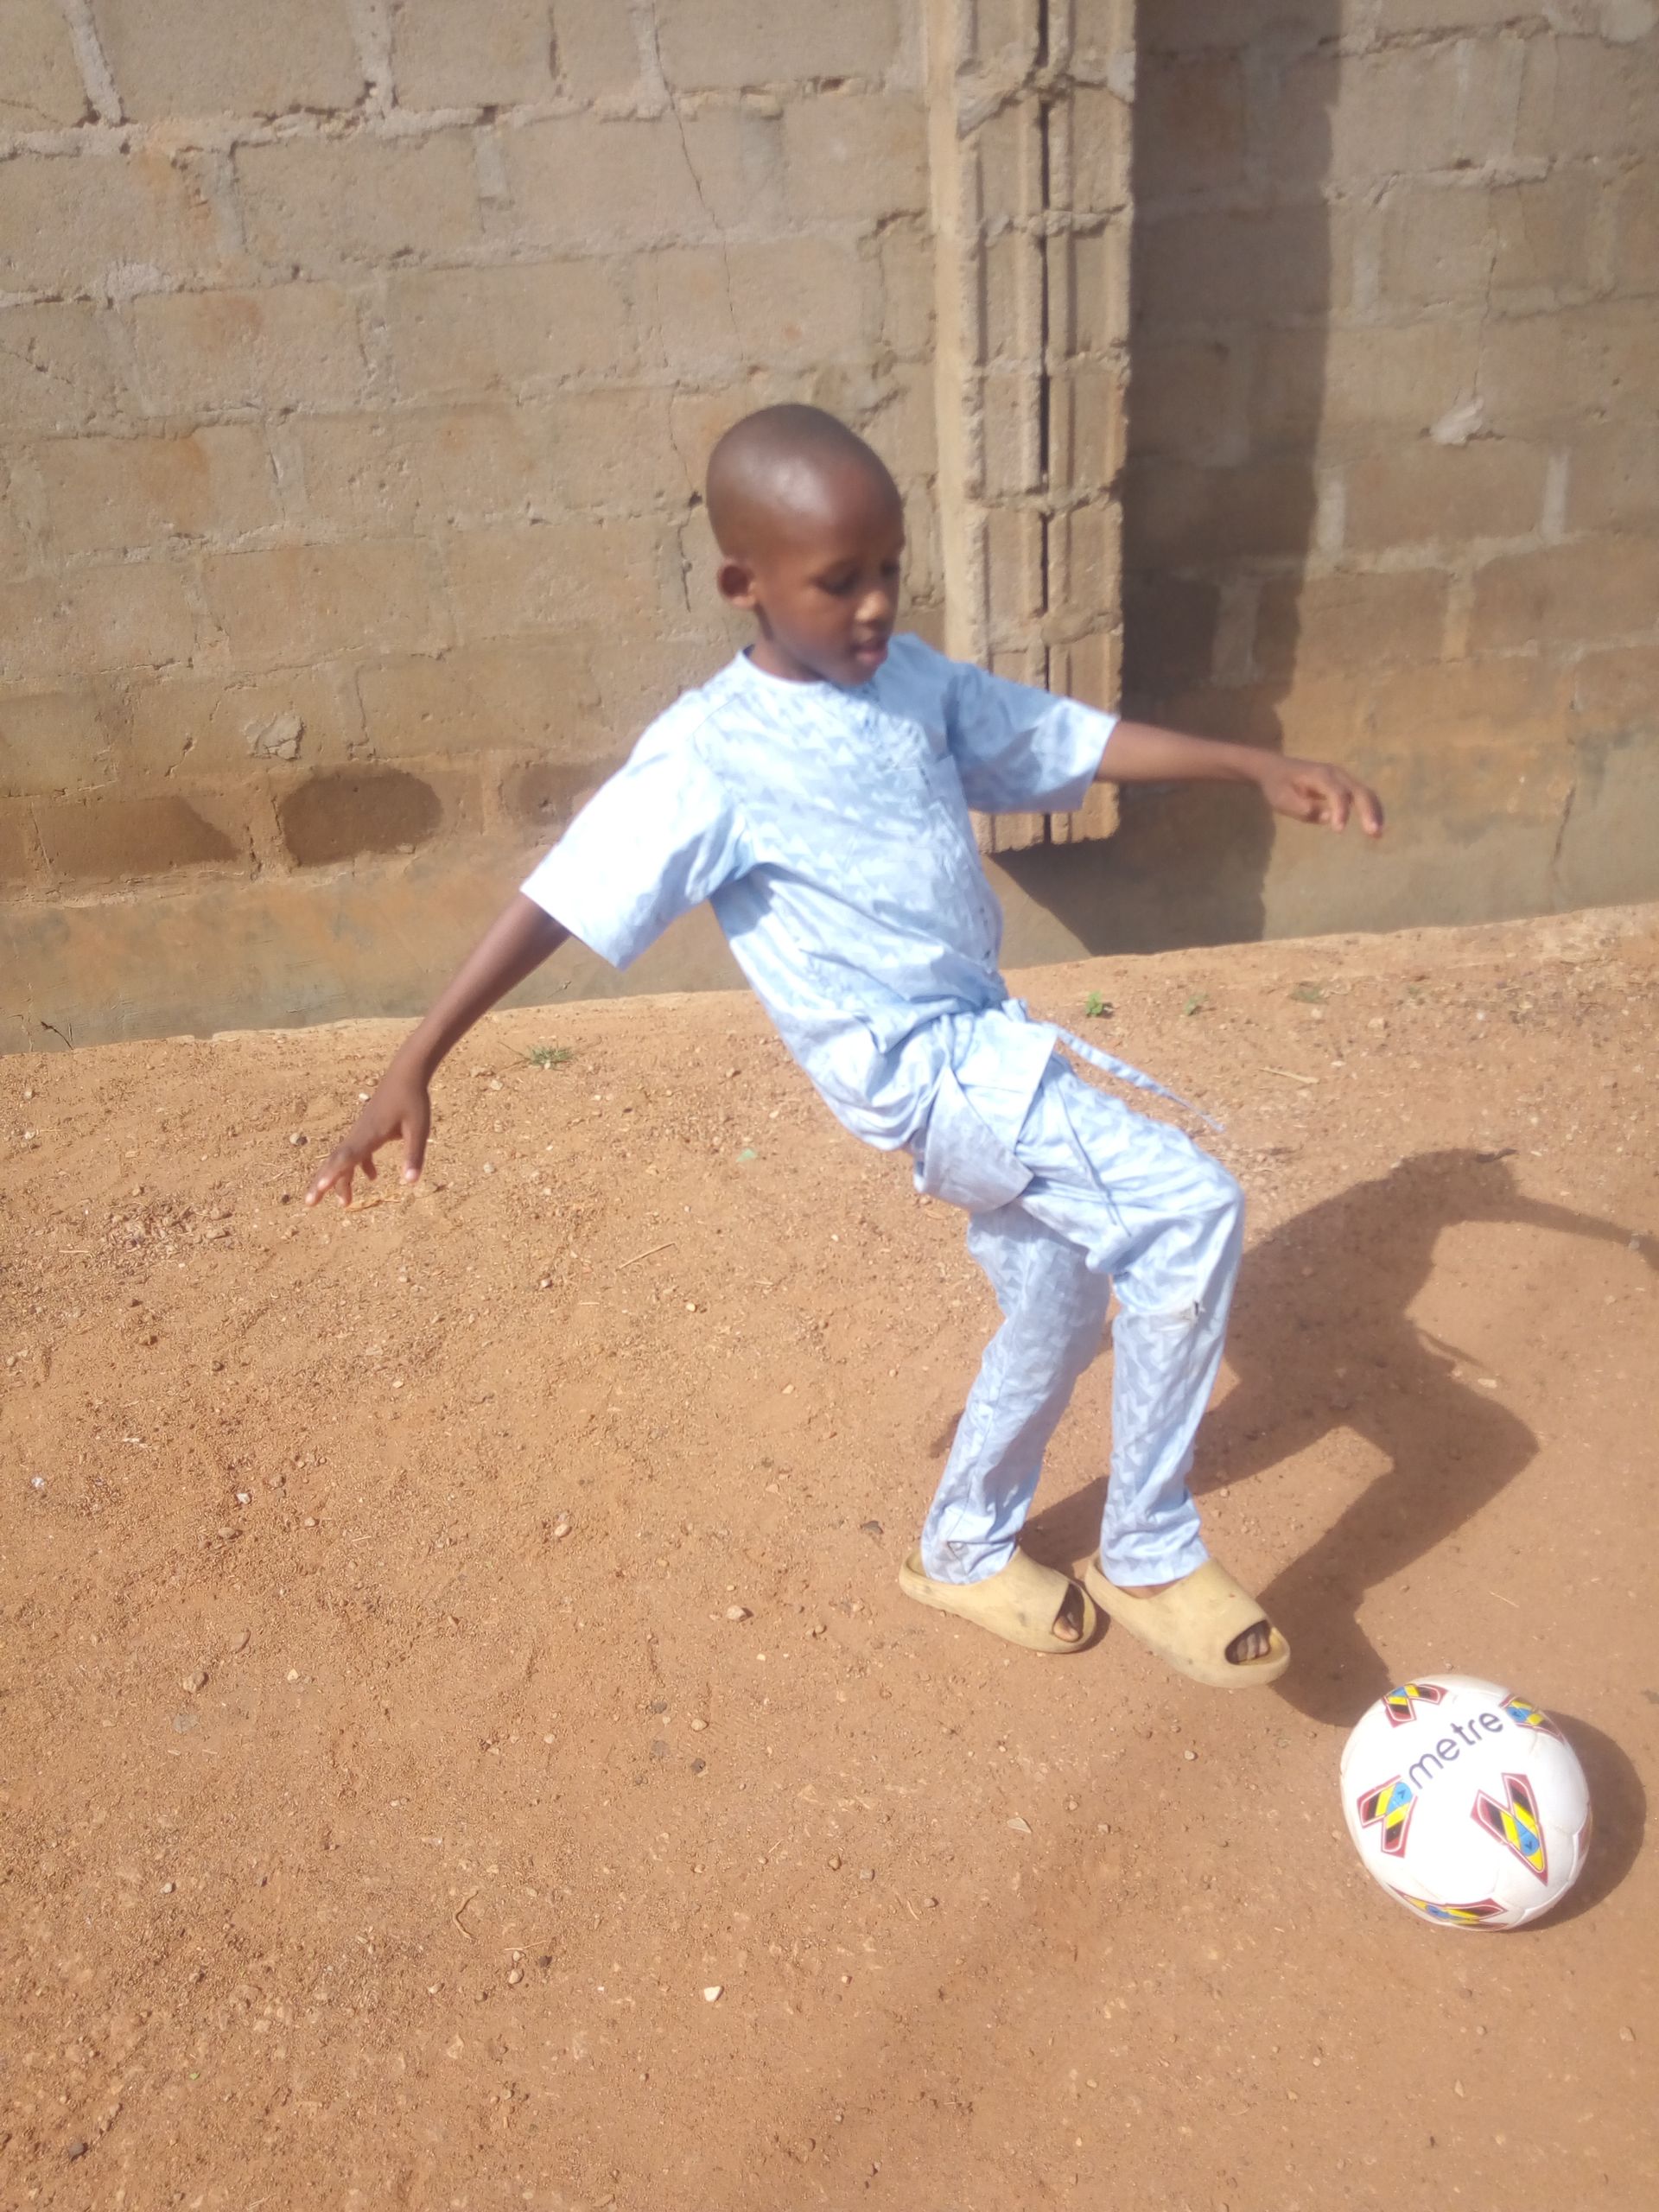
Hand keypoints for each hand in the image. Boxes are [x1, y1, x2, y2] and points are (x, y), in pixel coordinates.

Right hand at [304, 1063, 430, 1207]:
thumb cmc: (413, 1100)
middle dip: (322, 1183)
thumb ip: (413, 1155)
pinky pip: (357, 1151)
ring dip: (340, 1180)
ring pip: (344, 1158)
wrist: (406, 1074)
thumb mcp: (419, 1130)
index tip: (320, 1187)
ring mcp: (361, 1131)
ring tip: (345, 1203)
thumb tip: (410, 1183)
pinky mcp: (367, 1129)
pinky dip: (360, 1166)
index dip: (333, 1174)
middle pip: (336, 1161)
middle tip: (310, 1204)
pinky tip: (371, 1177)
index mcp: (370, 1135)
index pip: (347, 1157)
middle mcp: (359, 1134)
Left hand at [1255, 755, 1384, 836]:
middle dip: (1368, 812)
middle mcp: (1336, 774)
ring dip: (1374, 812)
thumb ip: (1303, 808)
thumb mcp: (1281, 799)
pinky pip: (1363, 795)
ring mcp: (1342, 778)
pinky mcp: (1344, 784)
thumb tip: (1328, 817)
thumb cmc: (1277, 785)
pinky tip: (1374, 825)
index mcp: (1320, 776)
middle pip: (1359, 791)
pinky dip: (1371, 809)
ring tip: (1377, 834)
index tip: (1339, 830)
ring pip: (1365, 792)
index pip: (1336, 793)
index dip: (1341, 811)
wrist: (1275, 768)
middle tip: (1374, 833)